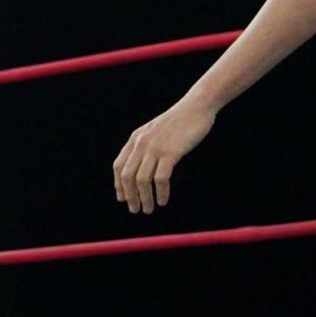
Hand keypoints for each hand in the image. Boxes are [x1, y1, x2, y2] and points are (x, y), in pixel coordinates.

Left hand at [113, 94, 215, 214]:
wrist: (196, 106)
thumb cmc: (179, 121)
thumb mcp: (154, 131)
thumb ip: (144, 146)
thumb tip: (140, 167)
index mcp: (135, 139)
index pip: (119, 166)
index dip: (119, 184)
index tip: (122, 198)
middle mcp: (141, 144)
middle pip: (127, 176)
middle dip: (130, 196)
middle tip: (135, 210)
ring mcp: (155, 148)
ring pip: (142, 180)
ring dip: (144, 198)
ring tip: (149, 209)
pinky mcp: (171, 152)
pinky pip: (161, 178)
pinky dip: (161, 192)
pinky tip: (163, 200)